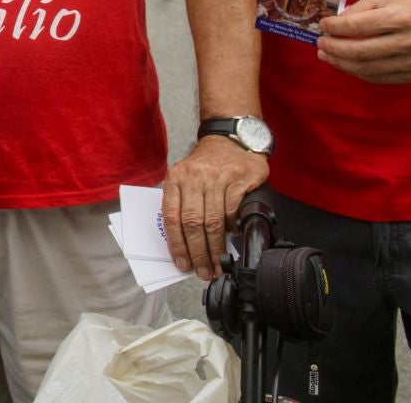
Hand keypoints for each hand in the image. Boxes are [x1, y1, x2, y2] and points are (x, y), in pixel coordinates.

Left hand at [161, 139, 268, 278]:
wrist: (230, 139)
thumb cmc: (206, 165)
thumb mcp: (186, 178)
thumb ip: (182, 204)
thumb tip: (184, 244)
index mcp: (175, 178)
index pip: (171, 217)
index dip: (177, 244)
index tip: (182, 263)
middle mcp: (194, 176)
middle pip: (193, 222)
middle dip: (198, 252)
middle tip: (204, 271)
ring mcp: (217, 177)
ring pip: (213, 221)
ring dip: (216, 248)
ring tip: (218, 265)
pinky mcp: (238, 178)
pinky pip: (233, 211)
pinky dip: (232, 229)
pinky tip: (232, 240)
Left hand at [317, 0, 410, 83]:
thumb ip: (361, 8)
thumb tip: (336, 22)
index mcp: (401, 18)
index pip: (358, 26)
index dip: (335, 27)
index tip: (322, 25)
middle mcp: (408, 42)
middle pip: (360, 51)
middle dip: (334, 48)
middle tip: (320, 44)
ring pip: (367, 68)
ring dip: (342, 63)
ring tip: (327, 55)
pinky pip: (380, 77)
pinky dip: (359, 72)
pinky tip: (347, 64)